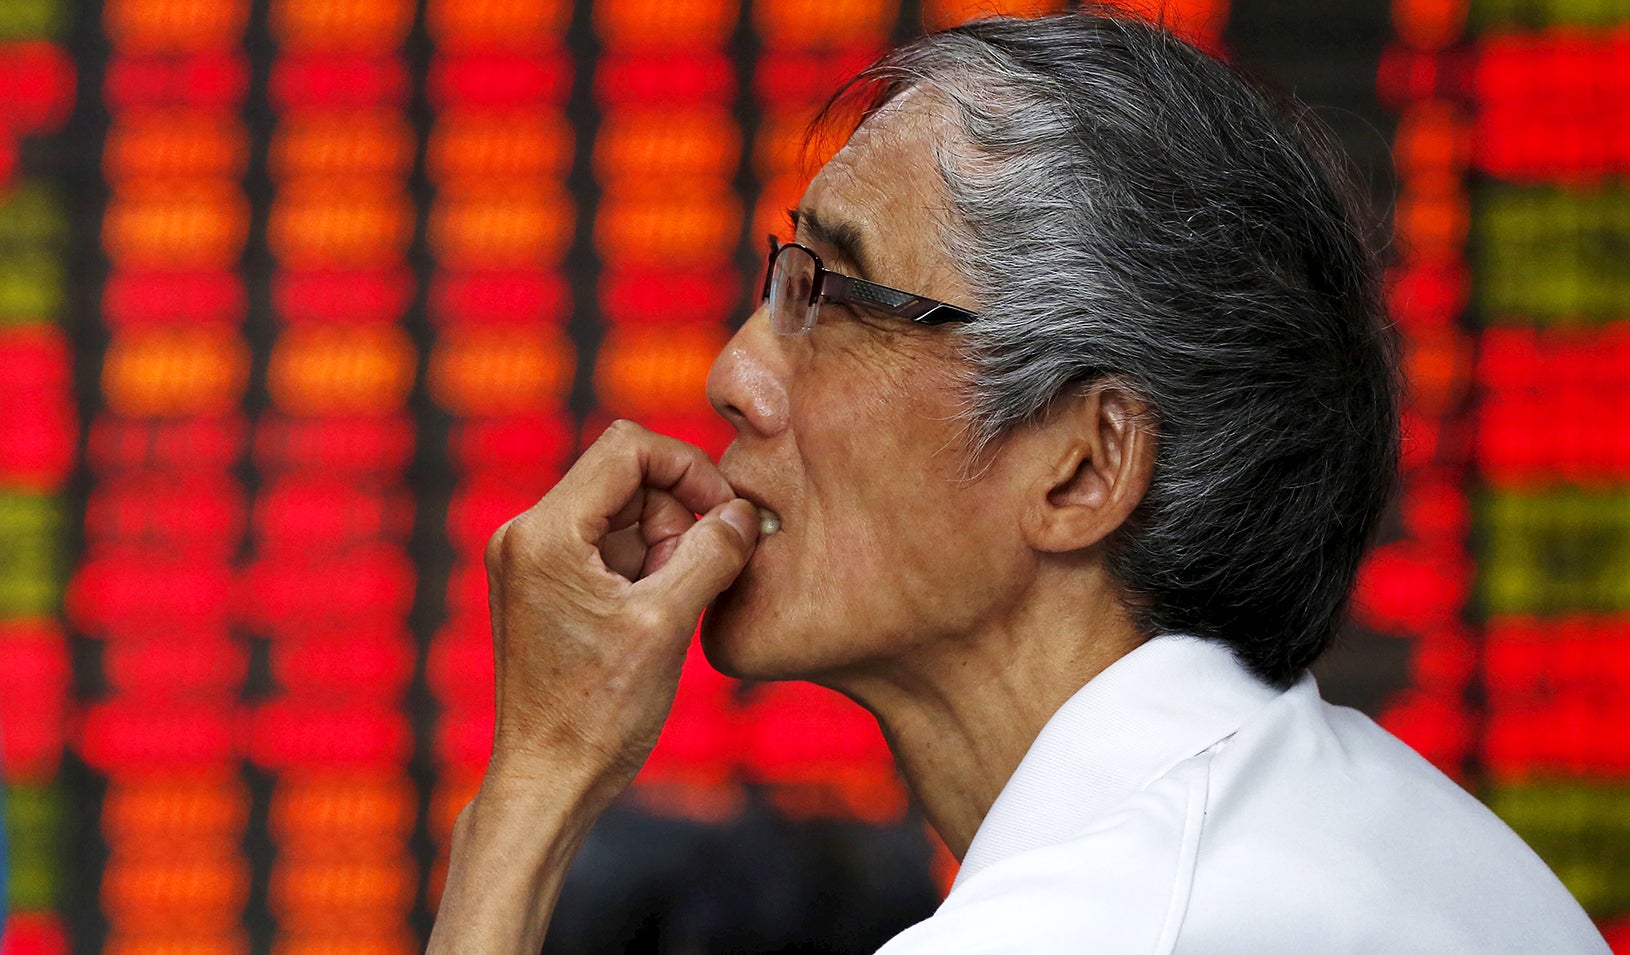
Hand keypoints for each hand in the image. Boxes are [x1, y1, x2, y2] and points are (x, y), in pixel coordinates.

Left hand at [429, 421, 758, 954]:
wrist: (548, 783)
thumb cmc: (599, 715)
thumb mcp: (669, 624)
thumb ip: (711, 554)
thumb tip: (744, 511)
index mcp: (545, 534)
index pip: (628, 448)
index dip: (688, 470)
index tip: (724, 514)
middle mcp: (524, 535)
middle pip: (626, 479)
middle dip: (673, 520)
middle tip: (686, 584)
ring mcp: (528, 560)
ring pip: (621, 513)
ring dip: (660, 548)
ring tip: (664, 611)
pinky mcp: (540, 585)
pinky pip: (606, 547)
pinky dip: (641, 569)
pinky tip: (648, 620)